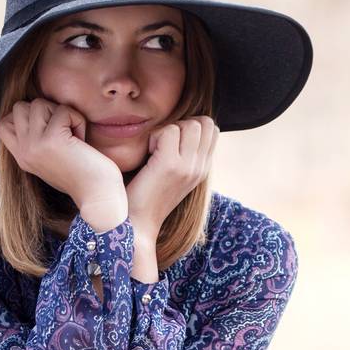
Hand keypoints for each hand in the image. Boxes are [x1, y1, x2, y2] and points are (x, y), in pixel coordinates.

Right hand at [0, 98, 123, 214]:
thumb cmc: (82, 175)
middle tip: (61, 130)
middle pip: (20, 107)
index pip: (2, 124)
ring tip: (72, 135)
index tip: (47, 129)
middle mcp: (24, 152)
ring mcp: (34, 145)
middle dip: (44, 110)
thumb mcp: (49, 158)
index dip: (24, 116)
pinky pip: (63, 110)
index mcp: (21, 157)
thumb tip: (33, 109)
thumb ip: (36, 139)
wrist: (97, 196)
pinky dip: (77, 120)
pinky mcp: (52, 140)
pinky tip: (81, 140)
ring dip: (61, 113)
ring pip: (38, 103)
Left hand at [125, 116, 218, 235]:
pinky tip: (147, 155)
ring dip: (169, 130)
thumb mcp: (172, 176)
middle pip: (205, 123)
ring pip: (190, 124)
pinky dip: (155, 136)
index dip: (191, 127)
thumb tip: (180, 129)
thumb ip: (182, 154)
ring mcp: (188, 167)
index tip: (171, 144)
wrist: (137, 226)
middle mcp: (200, 168)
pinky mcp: (171, 165)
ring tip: (155, 150)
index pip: (212, 130)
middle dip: (182, 125)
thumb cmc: (146, 199)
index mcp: (202, 170)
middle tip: (163, 145)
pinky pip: (170, 130)